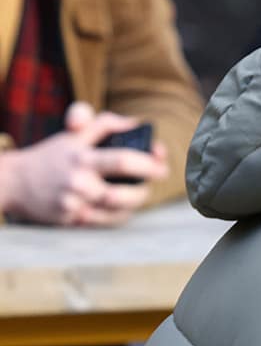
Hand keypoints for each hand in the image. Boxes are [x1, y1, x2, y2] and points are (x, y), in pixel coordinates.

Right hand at [0, 103, 167, 225]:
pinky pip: (106, 221)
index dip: (149, 164)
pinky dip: (118, 214)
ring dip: (134, 201)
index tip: (161, 165)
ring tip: (138, 192)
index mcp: (82, 158)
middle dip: (145, 189)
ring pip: (118, 210)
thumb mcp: (74, 133)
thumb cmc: (51, 155)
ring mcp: (74, 204)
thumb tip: (136, 125)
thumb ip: (105, 123)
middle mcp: (78, 183)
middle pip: (123, 193)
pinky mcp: (71, 220)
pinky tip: (122, 205)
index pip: (124, 161)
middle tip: (154, 181)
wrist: (14, 182)